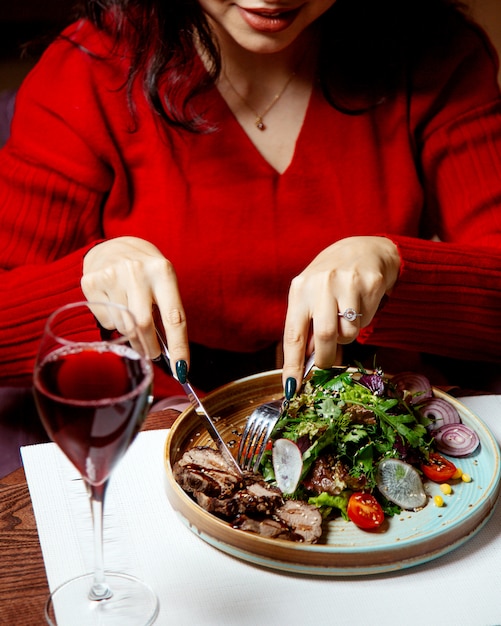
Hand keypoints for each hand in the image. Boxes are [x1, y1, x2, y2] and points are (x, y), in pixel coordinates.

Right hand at [81, 236, 188, 367]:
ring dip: (131, 334)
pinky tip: (114, 305)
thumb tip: (171, 354)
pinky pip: (105, 319)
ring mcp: (112, 275)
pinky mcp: (91, 282)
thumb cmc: (145, 270)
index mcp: (163, 271)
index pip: (174, 317)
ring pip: (123, 326)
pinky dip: (112, 322)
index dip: (179, 346)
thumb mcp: (162, 281)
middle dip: (149, 347)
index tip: (182, 370)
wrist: (113, 245)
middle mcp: (137, 271)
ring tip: (131, 319)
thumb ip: (166, 311)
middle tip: (152, 353)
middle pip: (143, 326)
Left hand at [281, 236, 400, 388]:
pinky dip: (362, 322)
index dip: (292, 365)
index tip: (291, 388)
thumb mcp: (311, 297)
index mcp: (300, 290)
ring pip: (348, 332)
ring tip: (345, 319)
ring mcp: (347, 283)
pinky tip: (360, 305)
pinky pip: (366, 321)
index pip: (293, 335)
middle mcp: (321, 284)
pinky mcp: (370, 284)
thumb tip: (308, 364)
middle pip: (324, 337)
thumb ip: (307, 327)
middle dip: (325, 358)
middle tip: (327, 361)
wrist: (363, 250)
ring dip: (346, 336)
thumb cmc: (330, 280)